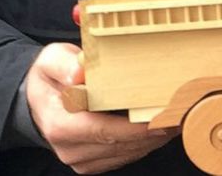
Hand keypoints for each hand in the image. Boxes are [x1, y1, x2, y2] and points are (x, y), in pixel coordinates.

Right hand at [25, 42, 177, 173]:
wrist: (40, 99)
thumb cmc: (51, 76)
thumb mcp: (51, 59)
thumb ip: (64, 64)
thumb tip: (79, 73)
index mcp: (59, 124)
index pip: (103, 130)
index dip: (136, 127)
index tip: (162, 116)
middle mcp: (69, 148)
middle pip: (121, 144)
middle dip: (153, 131)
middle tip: (180, 114)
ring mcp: (81, 159)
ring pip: (127, 153)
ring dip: (154, 138)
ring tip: (176, 118)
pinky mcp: (92, 162)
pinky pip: (125, 156)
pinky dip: (144, 143)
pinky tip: (159, 126)